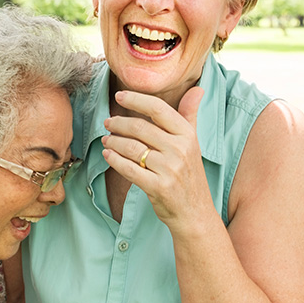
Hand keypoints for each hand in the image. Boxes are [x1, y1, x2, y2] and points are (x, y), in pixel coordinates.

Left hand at [101, 87, 211, 224]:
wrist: (195, 214)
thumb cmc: (190, 176)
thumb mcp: (194, 144)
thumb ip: (190, 116)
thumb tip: (197, 89)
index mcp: (188, 135)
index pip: (158, 109)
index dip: (136, 100)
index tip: (119, 95)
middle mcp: (180, 150)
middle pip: (140, 127)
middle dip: (118, 123)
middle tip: (108, 123)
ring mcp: (170, 169)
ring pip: (131, 147)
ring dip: (113, 142)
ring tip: (106, 140)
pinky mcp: (158, 187)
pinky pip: (129, 169)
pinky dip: (114, 160)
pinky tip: (107, 155)